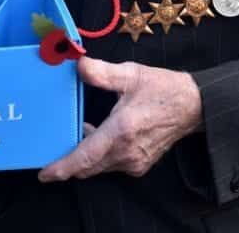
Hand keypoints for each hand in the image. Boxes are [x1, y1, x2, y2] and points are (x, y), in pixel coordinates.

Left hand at [38, 57, 201, 181]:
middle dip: (68, 163)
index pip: (85, 157)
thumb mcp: (131, 74)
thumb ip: (101, 72)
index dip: (62, 168)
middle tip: (50, 150)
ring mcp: (134, 161)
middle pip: (87, 167)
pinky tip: (96, 134)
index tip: (45, 174)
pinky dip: (98, 155)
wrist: (194, 106)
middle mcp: (126, 152)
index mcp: (121, 131)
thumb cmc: (163, 89)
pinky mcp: (140, 164)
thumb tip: (78, 65)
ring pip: (98, 167)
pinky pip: (110, 165)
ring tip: (74, 133)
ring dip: (84, 156)